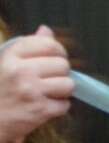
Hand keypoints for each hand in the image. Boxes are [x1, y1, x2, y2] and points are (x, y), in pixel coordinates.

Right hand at [0, 28, 72, 142]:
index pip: (48, 44)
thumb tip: (46, 30)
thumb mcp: (5, 62)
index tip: (56, 56)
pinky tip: (45, 105)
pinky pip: (65, 104)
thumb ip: (27, 46)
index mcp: (10, 56)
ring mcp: (31, 91)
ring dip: (63, 90)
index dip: (58, 50)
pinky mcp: (40, 111)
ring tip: (48, 92)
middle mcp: (21, 71)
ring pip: (68, 84)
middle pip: (62, 65)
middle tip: (50, 78)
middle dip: (61, 72)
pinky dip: (59, 106)